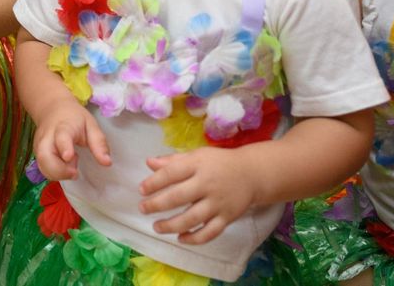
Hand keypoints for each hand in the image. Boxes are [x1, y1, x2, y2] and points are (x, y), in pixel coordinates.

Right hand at [32, 99, 112, 181]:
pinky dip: (55, 173)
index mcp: (63, 127)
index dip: (64, 147)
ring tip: (72, 167)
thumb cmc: (75, 118)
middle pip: (45, 156)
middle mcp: (47, 137)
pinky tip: (65, 166)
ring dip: (58, 174)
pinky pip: (43, 168)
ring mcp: (39, 146)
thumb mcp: (91, 125)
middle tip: (75, 172)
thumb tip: (107, 163)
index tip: (69, 157)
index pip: (61, 137)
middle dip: (59, 170)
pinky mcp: (37, 153)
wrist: (52, 108)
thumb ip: (99, 143)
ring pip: (42, 165)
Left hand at [140, 147, 255, 244]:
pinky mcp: (227, 218)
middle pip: (178, 197)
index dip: (154, 182)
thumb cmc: (218, 163)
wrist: (252, 174)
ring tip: (157, 227)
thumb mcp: (197, 155)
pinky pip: (210, 232)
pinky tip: (181, 238)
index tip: (141, 190)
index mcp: (197, 165)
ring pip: (192, 218)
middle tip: (143, 209)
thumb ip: (173, 161)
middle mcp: (207, 184)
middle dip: (157, 204)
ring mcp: (218, 203)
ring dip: (172, 225)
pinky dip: (195, 238)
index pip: (171, 173)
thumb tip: (149, 163)